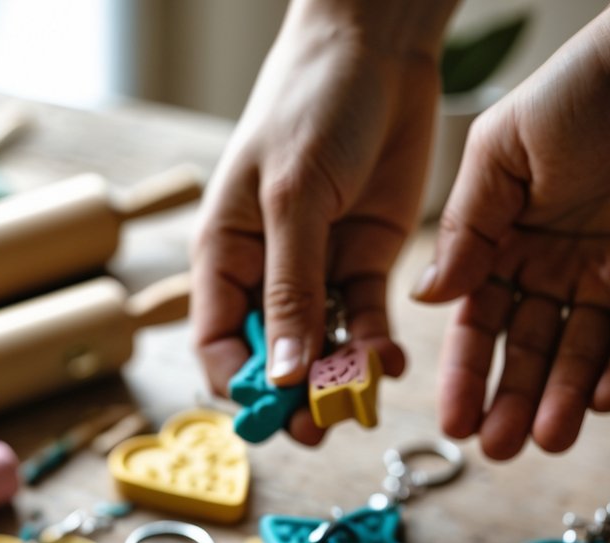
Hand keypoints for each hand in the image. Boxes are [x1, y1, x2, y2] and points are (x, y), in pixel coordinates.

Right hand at [192, 0, 450, 443]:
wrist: (377, 49)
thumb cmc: (310, 106)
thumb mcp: (293, 199)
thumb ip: (290, 288)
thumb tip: (281, 374)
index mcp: (223, 256)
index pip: (218, 346)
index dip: (241, 386)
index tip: (273, 411)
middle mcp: (265, 274)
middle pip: (272, 359)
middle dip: (295, 395)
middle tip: (322, 425)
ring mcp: (316, 272)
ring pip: (322, 349)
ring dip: (340, 379)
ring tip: (363, 397)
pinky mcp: (364, 265)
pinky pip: (366, 324)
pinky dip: (376, 348)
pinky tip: (390, 362)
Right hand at [414, 1, 609, 458]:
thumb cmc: (585, 87)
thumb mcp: (505, 148)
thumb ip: (467, 224)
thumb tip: (426, 295)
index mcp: (505, 238)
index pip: (476, 322)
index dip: (464, 373)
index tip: (455, 421)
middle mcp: (553, 266)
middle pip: (526, 351)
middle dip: (511, 403)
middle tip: (500, 446)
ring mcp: (606, 274)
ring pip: (580, 356)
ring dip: (561, 401)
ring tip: (547, 436)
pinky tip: (600, 398)